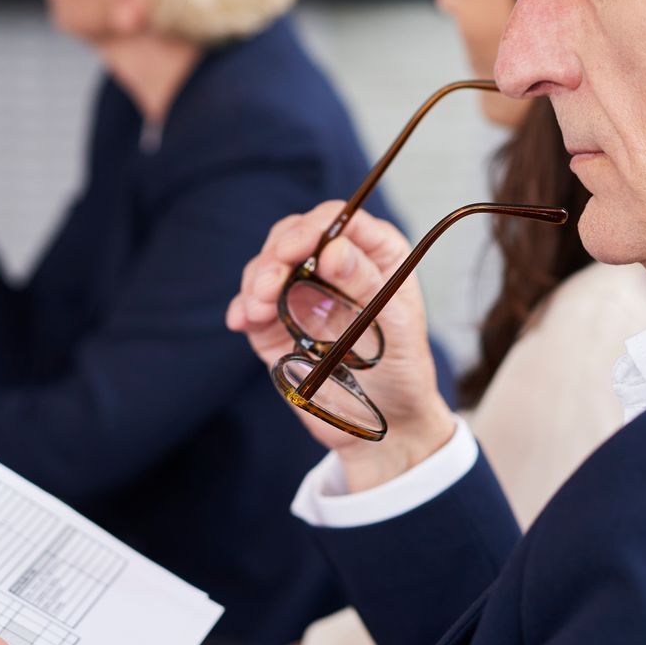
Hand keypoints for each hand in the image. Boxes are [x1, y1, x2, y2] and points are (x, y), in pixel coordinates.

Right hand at [227, 204, 455, 491]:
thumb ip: (364, 284)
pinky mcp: (277, 324)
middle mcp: (333, 266)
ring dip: (257, 280)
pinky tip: (243, 319)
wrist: (385, 423)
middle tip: (270, 283)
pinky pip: (252, 306)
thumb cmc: (402, 368)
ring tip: (259, 306)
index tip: (299, 247)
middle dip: (277, 254)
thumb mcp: (395, 325)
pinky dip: (243, 308)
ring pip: (267, 267)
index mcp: (373, 254)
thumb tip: (334, 248)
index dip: (314, 227)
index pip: (338, 221)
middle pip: (293, 237)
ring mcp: (301, 294)